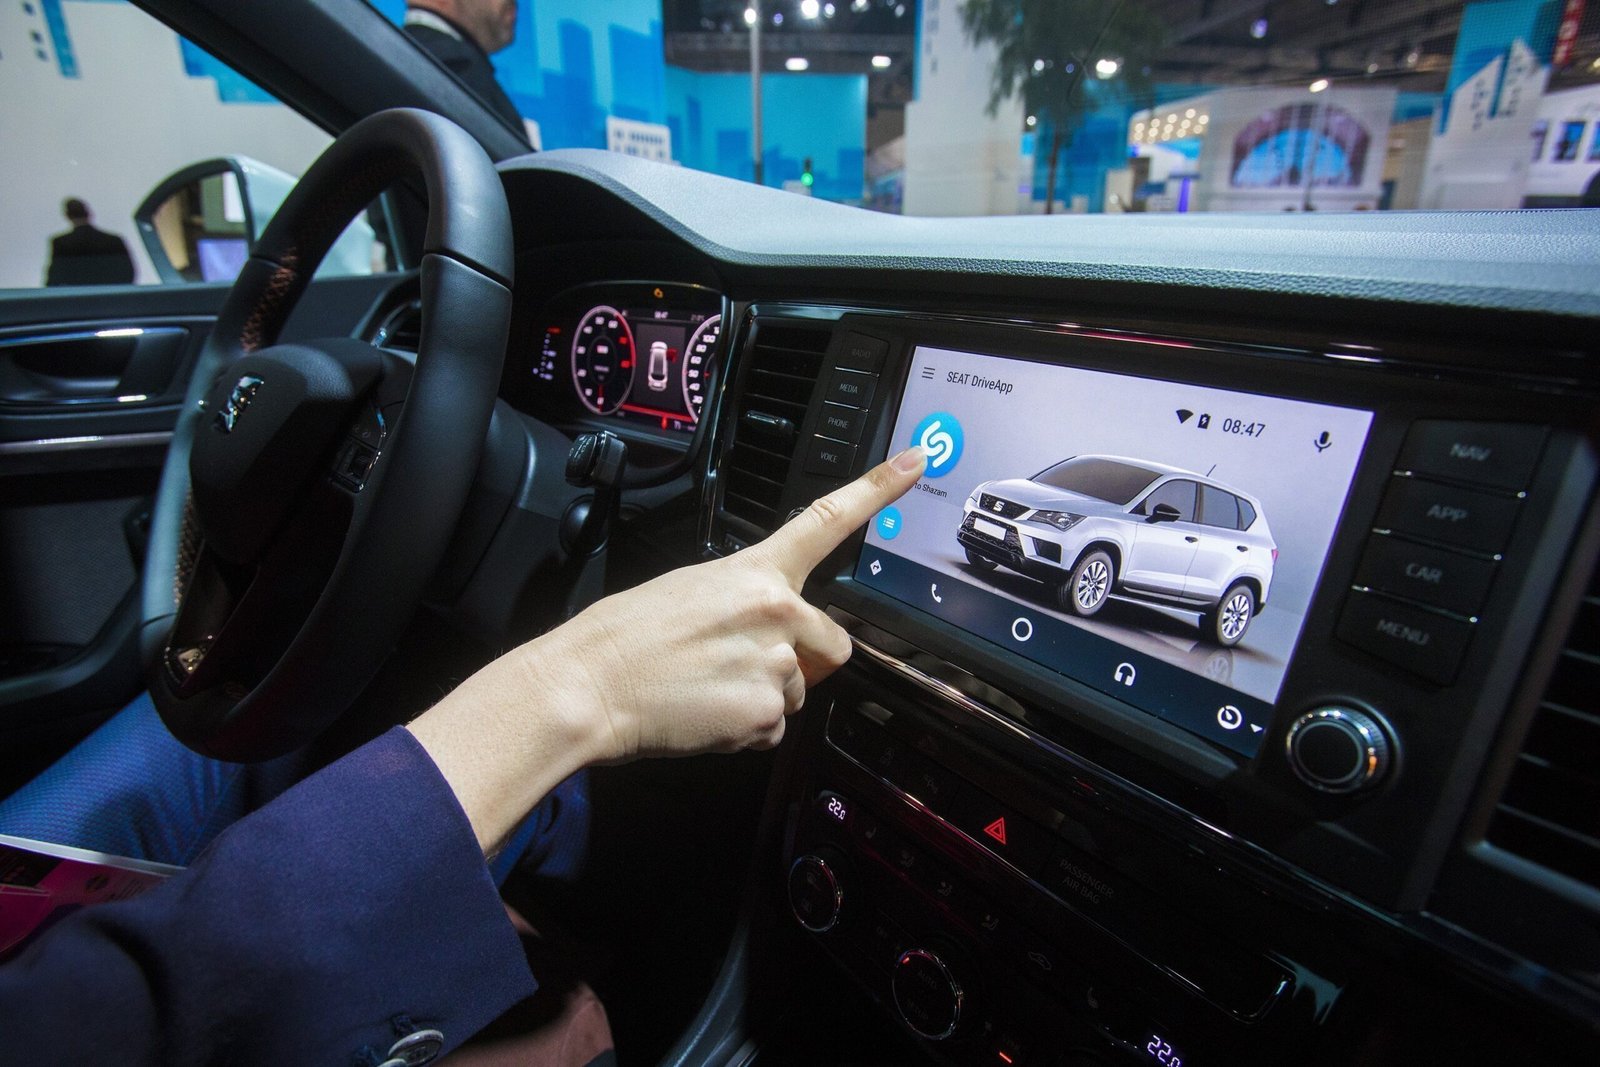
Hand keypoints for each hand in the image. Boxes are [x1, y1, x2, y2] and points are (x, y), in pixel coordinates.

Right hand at [546, 444, 927, 761]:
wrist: (589, 685)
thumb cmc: (626, 637)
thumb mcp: (692, 590)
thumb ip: (748, 601)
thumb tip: (772, 631)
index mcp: (756, 571)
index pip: (827, 519)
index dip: (878, 488)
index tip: (916, 460)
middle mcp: (777, 611)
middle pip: (832, 645)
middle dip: (802, 662)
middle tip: (741, 667)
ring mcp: (776, 664)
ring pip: (800, 691)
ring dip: (766, 697)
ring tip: (709, 688)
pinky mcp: (766, 714)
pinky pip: (775, 729)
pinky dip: (746, 729)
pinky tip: (707, 713)